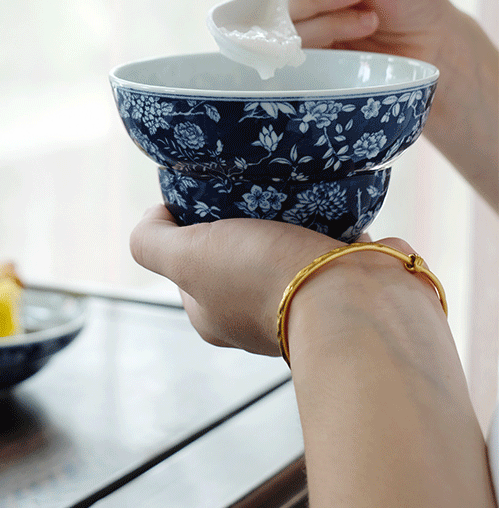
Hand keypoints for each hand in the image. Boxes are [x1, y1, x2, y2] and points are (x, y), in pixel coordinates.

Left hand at [129, 205, 350, 357]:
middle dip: (245, 219)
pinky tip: (333, 207)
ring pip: (287, 246)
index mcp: (212, 316)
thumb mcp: (187, 256)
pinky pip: (333, 244)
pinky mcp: (344, 285)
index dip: (190, 226)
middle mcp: (254, 315)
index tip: (209, 198)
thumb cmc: (265, 278)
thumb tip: (155, 216)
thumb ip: (152, 241)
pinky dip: (333, 224)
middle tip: (255, 191)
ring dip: (292, 218)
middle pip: (238, 251)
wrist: (354, 301)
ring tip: (297, 193)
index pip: (187, 262)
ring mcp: (304, 301)